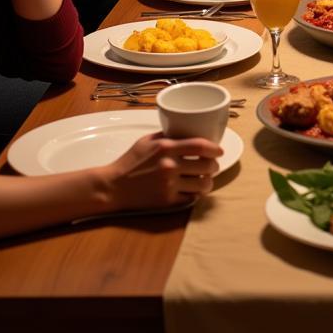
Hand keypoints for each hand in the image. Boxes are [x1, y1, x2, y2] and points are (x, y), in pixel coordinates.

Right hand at [103, 133, 222, 210]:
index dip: (214, 148)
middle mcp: (169, 166)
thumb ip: (168, 135)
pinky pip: (191, 198)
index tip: (219, 150)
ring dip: (208, 182)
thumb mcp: (147, 141)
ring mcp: (169, 185)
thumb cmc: (130, 161)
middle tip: (212, 166)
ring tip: (206, 179)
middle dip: (214, 166)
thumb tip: (188, 130)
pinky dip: (196, 194)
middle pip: (206, 166)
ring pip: (203, 185)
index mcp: (166, 148)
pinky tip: (194, 190)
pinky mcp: (167, 201)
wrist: (113, 187)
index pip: (200, 146)